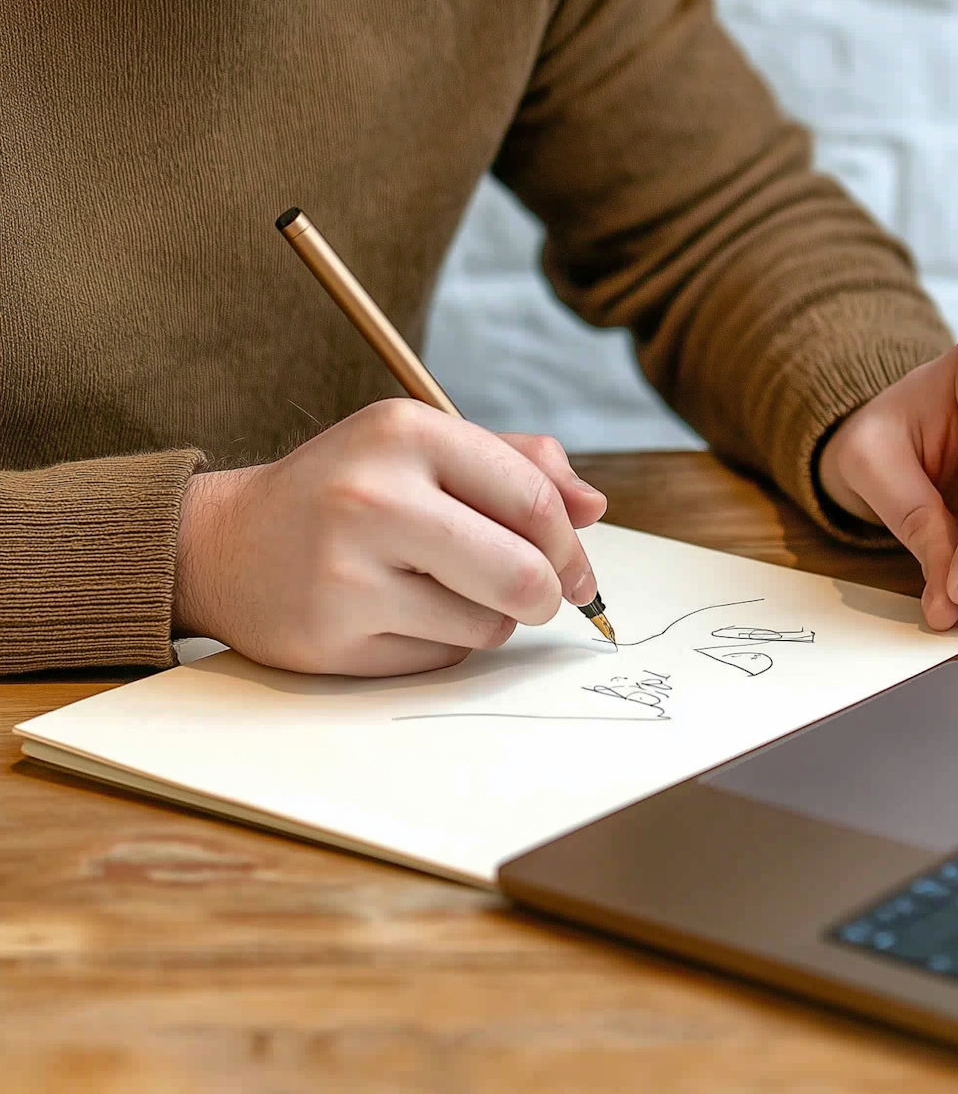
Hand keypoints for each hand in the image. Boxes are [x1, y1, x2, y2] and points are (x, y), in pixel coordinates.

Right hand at [172, 401, 607, 674]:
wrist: (227, 543)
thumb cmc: (347, 489)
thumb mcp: (422, 447)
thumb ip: (515, 464)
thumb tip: (595, 507)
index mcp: (405, 432)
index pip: (532, 499)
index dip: (572, 546)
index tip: (578, 571)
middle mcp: (373, 497)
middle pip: (520, 574)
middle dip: (546, 596)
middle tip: (537, 598)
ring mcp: (346, 572)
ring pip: (485, 626)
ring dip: (488, 622)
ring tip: (445, 593)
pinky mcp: (330, 639)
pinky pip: (437, 662)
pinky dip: (439, 648)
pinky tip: (398, 617)